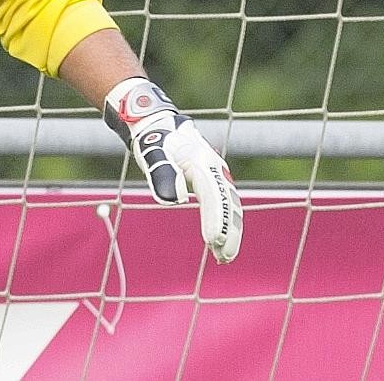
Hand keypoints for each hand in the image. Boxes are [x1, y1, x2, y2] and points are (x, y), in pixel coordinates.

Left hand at [104, 78, 242, 262]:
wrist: (160, 126)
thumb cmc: (155, 141)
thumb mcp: (153, 153)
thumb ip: (162, 174)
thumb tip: (173, 200)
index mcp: (202, 162)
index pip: (214, 195)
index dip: (216, 219)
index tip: (213, 240)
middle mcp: (215, 169)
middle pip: (229, 204)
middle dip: (229, 231)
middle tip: (223, 256)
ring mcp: (217, 175)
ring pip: (230, 206)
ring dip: (230, 232)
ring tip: (224, 257)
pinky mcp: (213, 182)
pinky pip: (224, 206)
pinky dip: (225, 224)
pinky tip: (219, 243)